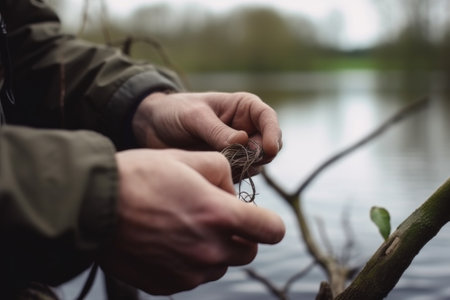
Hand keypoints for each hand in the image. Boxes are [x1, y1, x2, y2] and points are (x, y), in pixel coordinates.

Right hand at [99, 149, 284, 294]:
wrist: (93, 205)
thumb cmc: (140, 176)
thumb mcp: (188, 158)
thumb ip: (223, 173)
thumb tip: (232, 193)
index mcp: (219, 216)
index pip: (272, 231)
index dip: (268, 222)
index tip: (257, 218)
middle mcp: (208, 250)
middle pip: (248, 253)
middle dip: (240, 236)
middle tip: (216, 218)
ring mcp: (188, 272)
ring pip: (220, 265)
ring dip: (214, 248)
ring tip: (185, 226)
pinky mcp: (168, 285)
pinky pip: (193, 276)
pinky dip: (189, 261)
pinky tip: (167, 241)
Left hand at [132, 92, 281, 162]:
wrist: (153, 128)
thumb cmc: (174, 111)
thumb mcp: (193, 117)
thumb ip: (216, 131)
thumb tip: (243, 142)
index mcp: (243, 108)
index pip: (268, 118)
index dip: (273, 133)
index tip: (269, 149)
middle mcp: (247, 128)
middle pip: (268, 145)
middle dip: (258, 155)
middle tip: (237, 161)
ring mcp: (239, 149)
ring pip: (257, 164)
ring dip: (243, 168)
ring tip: (217, 164)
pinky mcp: (230, 165)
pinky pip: (242, 175)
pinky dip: (233, 177)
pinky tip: (213, 173)